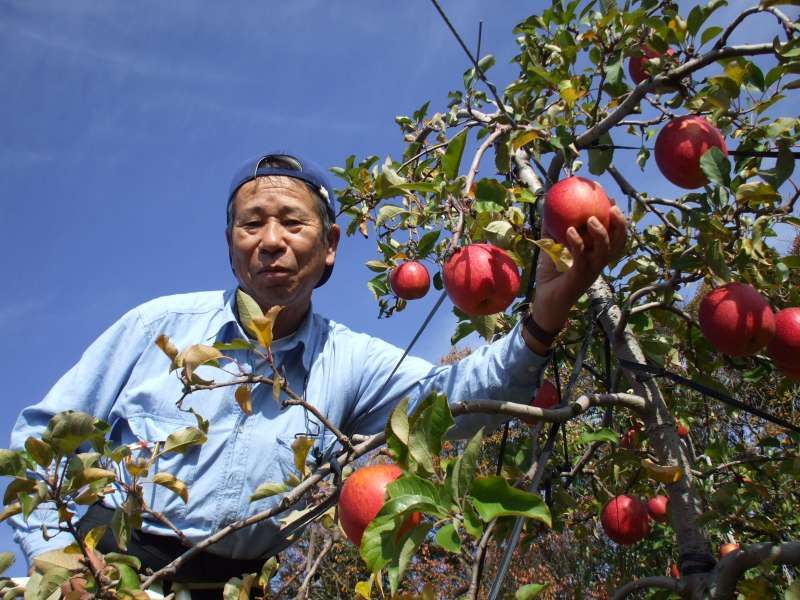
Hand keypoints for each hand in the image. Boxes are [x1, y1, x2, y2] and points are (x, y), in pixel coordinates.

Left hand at [530, 205, 626, 333]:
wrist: (545, 302)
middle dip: (620, 224)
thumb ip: (552, 230)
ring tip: (591, 218)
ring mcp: (591, 271)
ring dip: (600, 233)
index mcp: (597, 254)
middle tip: (612, 206)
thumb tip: (548, 207)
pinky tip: (569, 231)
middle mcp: (598, 262)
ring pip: (605, 251)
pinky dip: (576, 243)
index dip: (616, 217)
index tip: (609, 197)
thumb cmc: (551, 276)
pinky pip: (581, 258)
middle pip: (619, 242)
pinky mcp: (579, 278)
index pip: (614, 234)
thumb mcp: (553, 249)